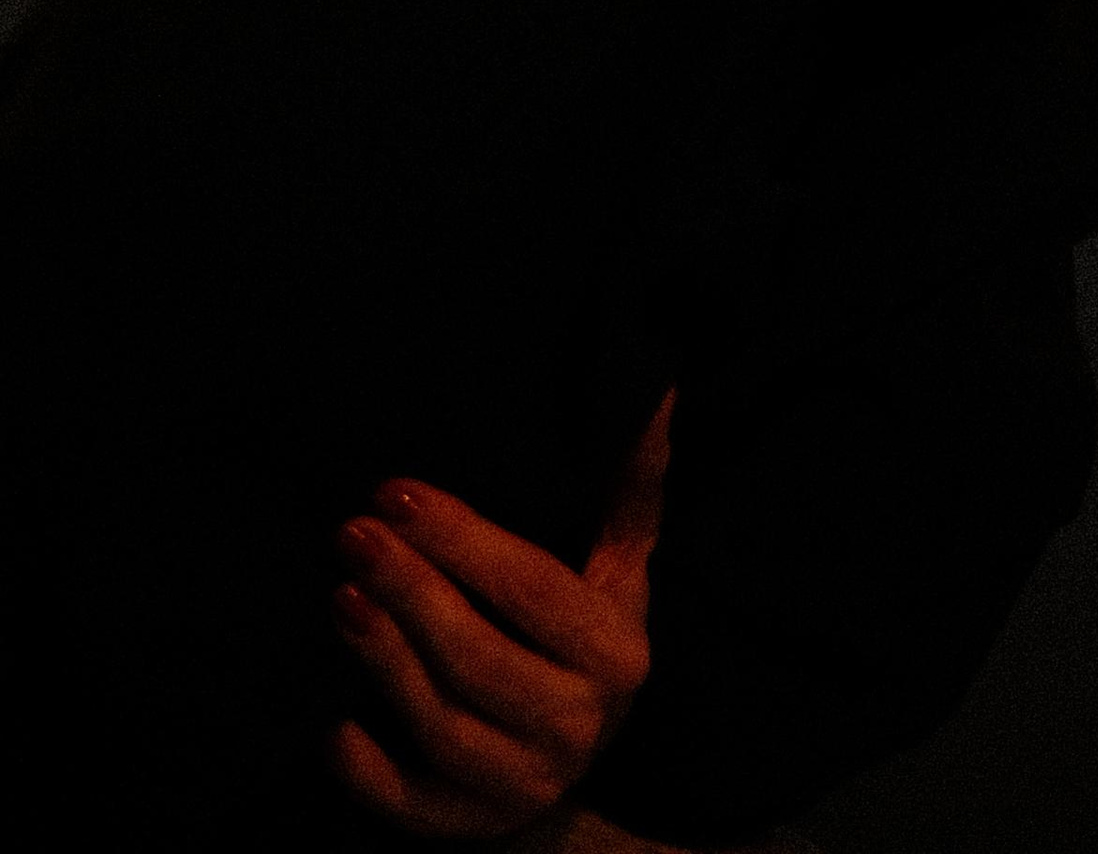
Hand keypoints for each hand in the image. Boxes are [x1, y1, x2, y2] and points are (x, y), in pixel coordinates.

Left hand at [328, 390, 671, 837]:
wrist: (573, 757)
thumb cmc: (581, 634)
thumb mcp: (617, 565)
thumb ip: (631, 485)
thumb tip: (656, 391)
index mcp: (618, 652)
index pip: (529, 587)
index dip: (460, 539)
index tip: (396, 491)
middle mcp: (580, 725)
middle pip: (478, 656)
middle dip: (410, 591)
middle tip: (351, 534)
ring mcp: (526, 783)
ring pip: (443, 725)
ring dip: (385, 662)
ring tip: (339, 596)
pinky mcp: (473, 827)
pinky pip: (414, 807)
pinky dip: (372, 774)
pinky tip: (335, 726)